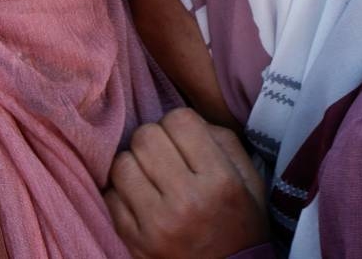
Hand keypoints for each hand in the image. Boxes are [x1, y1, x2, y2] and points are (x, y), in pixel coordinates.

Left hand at [104, 108, 268, 257]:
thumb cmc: (240, 224)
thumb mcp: (250, 180)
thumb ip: (223, 140)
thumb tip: (183, 120)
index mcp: (219, 180)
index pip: (179, 120)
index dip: (180, 124)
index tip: (185, 139)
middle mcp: (186, 201)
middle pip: (145, 137)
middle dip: (154, 140)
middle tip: (165, 155)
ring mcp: (156, 224)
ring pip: (122, 163)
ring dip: (134, 164)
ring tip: (150, 176)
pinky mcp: (134, 241)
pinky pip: (110, 195)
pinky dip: (122, 191)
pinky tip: (141, 199)